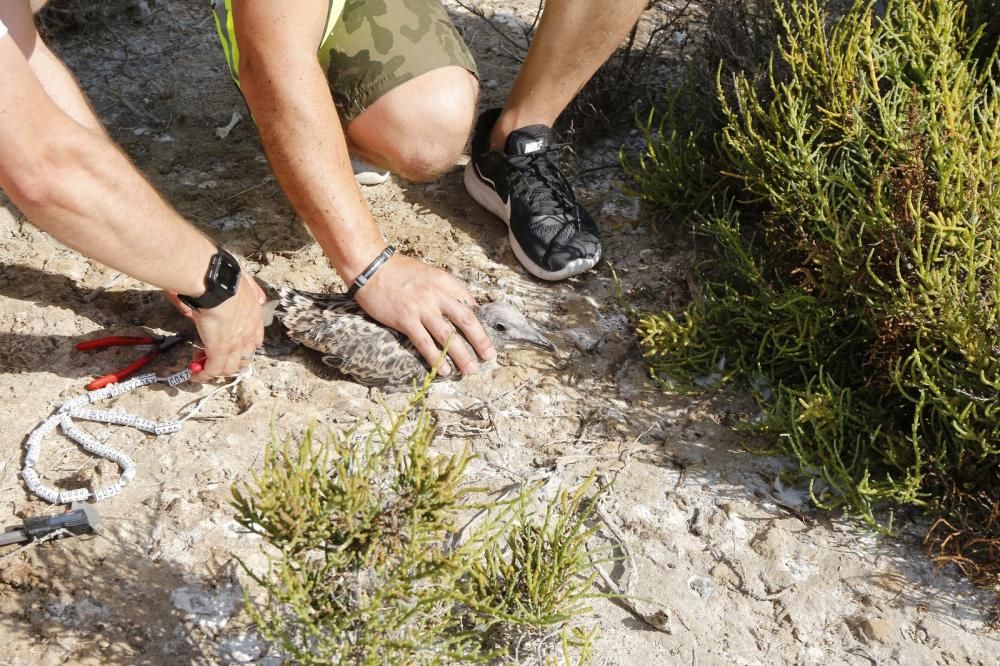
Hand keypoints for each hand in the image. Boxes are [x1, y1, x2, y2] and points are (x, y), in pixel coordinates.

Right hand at [166, 274, 266, 380]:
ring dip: (216, 370)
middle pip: (245, 357)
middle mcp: (249, 332)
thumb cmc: (223, 277)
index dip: (244, 346)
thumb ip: (247, 290)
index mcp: (255, 315)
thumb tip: (250, 294)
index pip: (255, 339)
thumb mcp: (243, 281)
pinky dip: (204, 375)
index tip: (232, 346)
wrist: (216, 283)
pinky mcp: (220, 350)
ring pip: (230, 367)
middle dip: (231, 361)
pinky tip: (195, 375)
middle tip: (214, 358)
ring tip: (202, 366)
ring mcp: (236, 343)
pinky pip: (213, 370)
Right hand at [352, 253, 495, 376]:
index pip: (470, 304)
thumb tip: (462, 306)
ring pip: (448, 336)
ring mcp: (422, 308)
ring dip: (462, 355)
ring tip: (470, 369)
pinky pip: (425, 343)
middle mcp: (437, 295)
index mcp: (445, 282)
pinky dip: (436, 358)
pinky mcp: (405, 320)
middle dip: (480, 341)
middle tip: (489, 356)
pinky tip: (444, 370)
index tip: (488, 336)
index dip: (481, 322)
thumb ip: (445, 289)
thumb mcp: (429, 273)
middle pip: (466, 321)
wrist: (371, 267)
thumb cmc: (399, 270)